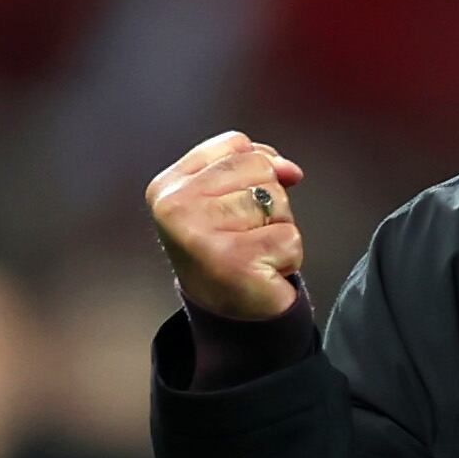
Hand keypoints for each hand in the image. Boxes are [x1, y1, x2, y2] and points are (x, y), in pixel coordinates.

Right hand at [146, 130, 309, 320]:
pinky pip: (289, 237)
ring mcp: (201, 235)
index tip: (240, 202)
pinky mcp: (234, 263)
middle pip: (260, 167)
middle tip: (246, 233)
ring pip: (277, 201)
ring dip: (279, 229)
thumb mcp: (230, 195)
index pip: (236, 144)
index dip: (258, 167)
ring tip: (254, 251)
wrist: (229, 313)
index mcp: (168, 186)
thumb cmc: (230, 246)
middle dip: (269, 201)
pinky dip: (288, 256)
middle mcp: (176, 208)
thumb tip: (290, 170)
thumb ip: (256, 165)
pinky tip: (264, 270)